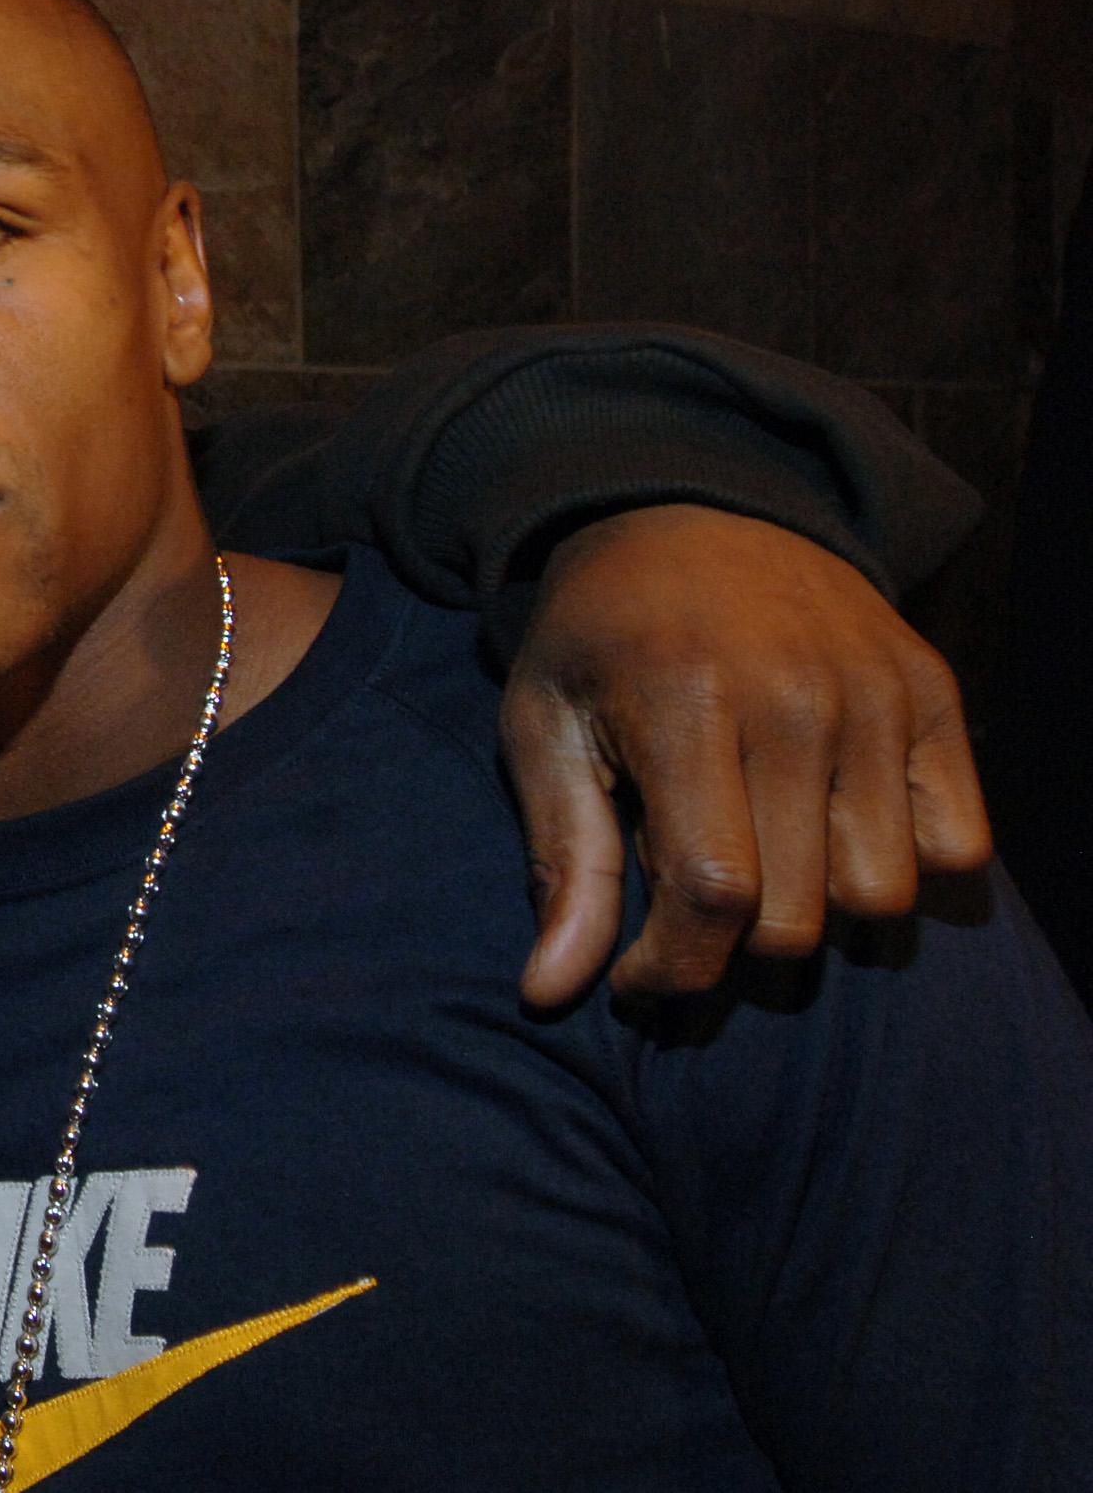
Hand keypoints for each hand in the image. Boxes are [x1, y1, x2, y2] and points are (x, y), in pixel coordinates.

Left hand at [499, 505, 989, 1009]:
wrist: (685, 509)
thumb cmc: (598, 638)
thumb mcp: (544, 728)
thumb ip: (562, 862)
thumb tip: (551, 993)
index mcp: (686, 703)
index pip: (714, 894)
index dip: (676, 970)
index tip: (639, 979)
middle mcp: (796, 698)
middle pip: (798, 915)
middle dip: (730, 950)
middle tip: (688, 912)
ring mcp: (877, 694)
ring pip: (882, 897)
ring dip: (818, 912)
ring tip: (758, 861)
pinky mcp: (933, 692)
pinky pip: (960, 844)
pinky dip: (905, 865)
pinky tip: (830, 832)